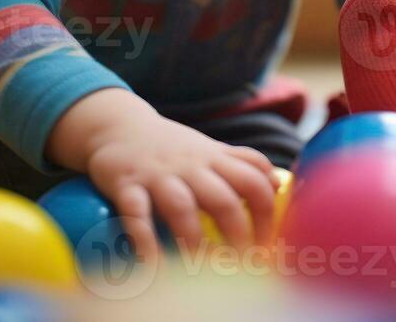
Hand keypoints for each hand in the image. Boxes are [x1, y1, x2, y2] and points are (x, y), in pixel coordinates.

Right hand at [46, 89, 277, 261]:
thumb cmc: (172, 147)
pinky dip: (146, 241)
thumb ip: (242, 163)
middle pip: (223, 198)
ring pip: (182, 207)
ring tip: (201, 270)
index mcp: (215, 158)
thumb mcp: (210, 148)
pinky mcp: (126, 185)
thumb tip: (277, 183)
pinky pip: (136, 214)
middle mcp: (190, 166)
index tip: (268, 242)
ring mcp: (158, 175)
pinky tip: (154, 265)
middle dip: (237, 234)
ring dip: (194, 241)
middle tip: (241, 265)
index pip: (253, 179)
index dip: (267, 212)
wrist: (118, 126)